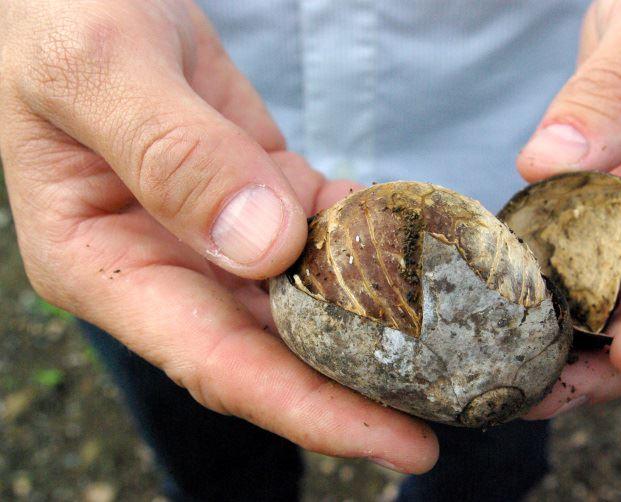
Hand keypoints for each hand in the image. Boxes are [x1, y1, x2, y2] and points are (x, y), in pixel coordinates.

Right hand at [0, 0, 436, 471]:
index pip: (217, 364)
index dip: (309, 411)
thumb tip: (263, 249)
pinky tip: (419, 244)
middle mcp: (165, 264)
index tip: (398, 442)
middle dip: (363, 389)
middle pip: (275, 349)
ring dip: (379, 321)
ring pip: (306, 296)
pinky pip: (322, 229)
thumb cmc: (60, 15)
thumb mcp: (100, 68)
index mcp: (104, 263)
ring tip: (462, 345)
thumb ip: (174, 155)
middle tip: (456, 409)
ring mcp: (212, 232)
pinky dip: (370, 238)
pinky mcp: (254, 191)